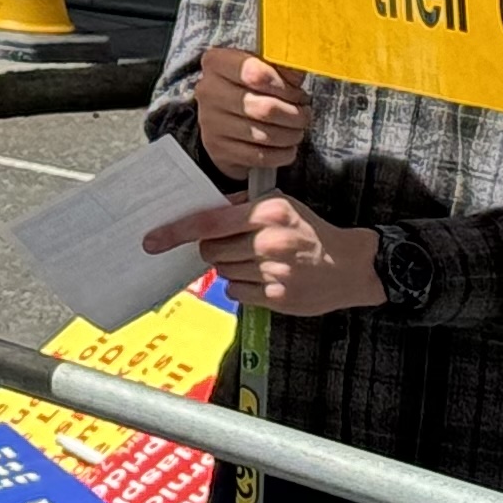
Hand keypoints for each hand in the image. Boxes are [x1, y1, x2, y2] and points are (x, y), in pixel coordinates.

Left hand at [146, 194, 383, 315]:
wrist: (351, 265)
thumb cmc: (308, 230)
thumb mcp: (280, 204)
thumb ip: (241, 204)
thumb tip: (200, 211)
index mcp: (267, 213)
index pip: (209, 222)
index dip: (176, 232)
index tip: (152, 240)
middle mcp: (270, 242)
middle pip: (211, 250)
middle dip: (214, 249)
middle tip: (234, 247)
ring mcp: (275, 272)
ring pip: (223, 272)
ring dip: (230, 267)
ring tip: (257, 261)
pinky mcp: (280, 298)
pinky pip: (237, 292)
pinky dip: (242, 286)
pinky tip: (264, 278)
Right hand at [195, 46, 311, 180]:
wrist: (223, 121)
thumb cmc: (249, 90)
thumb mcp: (262, 69)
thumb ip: (281, 67)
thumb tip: (298, 68)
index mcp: (217, 62)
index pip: (254, 73)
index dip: (284, 86)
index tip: (296, 92)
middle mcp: (208, 90)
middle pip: (265, 109)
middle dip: (295, 115)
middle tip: (304, 114)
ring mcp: (210, 121)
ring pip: (265, 135)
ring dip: (292, 135)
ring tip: (296, 130)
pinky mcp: (218, 148)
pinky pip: (261, 156)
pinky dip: (282, 153)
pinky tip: (286, 146)